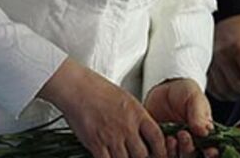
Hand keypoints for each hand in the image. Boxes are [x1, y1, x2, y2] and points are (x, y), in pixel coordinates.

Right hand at [40, 58, 167, 157]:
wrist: (77, 88)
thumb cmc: (99, 90)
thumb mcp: (126, 99)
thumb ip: (137, 117)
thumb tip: (145, 131)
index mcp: (137, 113)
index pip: (157, 137)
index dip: (161, 150)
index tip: (160, 154)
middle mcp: (126, 126)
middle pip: (142, 154)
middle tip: (139, 156)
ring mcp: (111, 136)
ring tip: (124, 156)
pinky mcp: (96, 144)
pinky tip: (109, 157)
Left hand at [144, 79, 214, 156]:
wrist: (162, 90)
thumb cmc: (183, 93)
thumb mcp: (194, 97)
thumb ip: (199, 114)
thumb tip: (205, 132)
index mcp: (205, 136)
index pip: (212, 152)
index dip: (212, 155)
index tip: (210, 151)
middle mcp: (191, 145)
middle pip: (193, 157)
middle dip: (190, 151)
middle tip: (184, 135)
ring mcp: (175, 148)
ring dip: (176, 153)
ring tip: (172, 137)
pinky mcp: (159, 147)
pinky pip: (160, 156)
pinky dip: (162, 152)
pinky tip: (164, 139)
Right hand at [206, 14, 239, 100]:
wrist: (220, 17)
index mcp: (237, 45)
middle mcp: (221, 55)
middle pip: (237, 86)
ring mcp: (210, 63)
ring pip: (225, 91)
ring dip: (236, 94)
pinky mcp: (204, 69)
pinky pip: (215, 90)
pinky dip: (224, 93)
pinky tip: (232, 87)